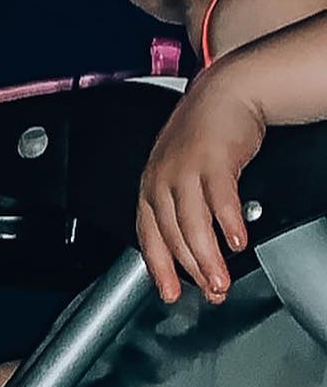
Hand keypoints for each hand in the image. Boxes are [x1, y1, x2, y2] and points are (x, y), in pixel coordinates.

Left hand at [137, 73, 265, 303]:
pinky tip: (237, 241)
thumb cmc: (203, 136)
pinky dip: (228, 224)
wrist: (224, 93)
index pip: (148, 236)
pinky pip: (220, 199)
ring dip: (208, 257)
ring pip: (192, 224)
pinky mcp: (213, 160)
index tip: (170, 293)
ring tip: (222, 280)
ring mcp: (186, 170)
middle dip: (190, 271)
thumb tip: (194, 250)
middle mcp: (162, 179)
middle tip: (210, 293)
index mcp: (150, 186)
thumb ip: (181, 208)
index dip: (158, 268)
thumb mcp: (178, 172)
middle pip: (172, 235)